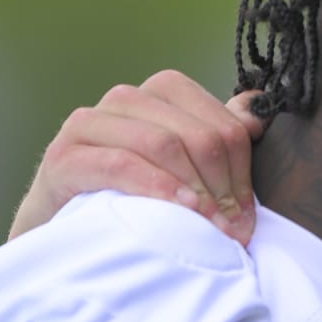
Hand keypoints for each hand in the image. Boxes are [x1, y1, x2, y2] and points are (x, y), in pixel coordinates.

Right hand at [9, 70, 265, 246]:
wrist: (65, 227)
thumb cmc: (134, 195)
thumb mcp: (185, 165)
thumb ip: (219, 135)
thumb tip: (258, 106)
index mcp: (162, 93)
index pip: (222, 122)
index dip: (242, 170)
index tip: (246, 213)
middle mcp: (126, 99)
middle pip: (198, 134)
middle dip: (222, 186)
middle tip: (232, 228)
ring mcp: (90, 123)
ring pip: (162, 142)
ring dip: (194, 189)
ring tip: (210, 226)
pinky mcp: (64, 156)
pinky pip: (120, 163)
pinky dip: (156, 186)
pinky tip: (177, 209)